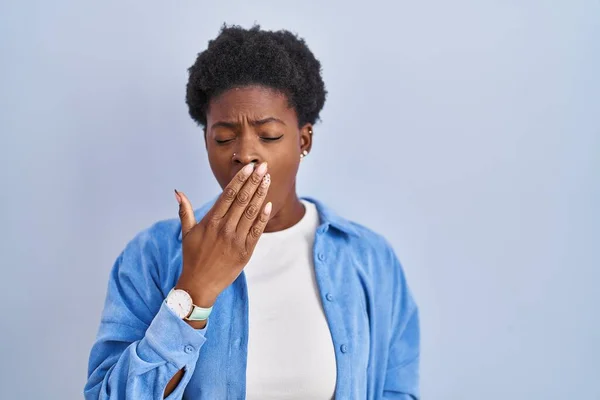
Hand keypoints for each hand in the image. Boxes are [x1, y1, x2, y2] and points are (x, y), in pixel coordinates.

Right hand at [174, 162, 271, 306]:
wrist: (200, 285)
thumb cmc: (193, 257)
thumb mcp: (186, 233)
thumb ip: (185, 211)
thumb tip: (177, 191)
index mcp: (210, 222)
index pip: (228, 195)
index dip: (240, 179)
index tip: (249, 167)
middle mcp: (224, 229)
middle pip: (242, 200)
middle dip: (254, 181)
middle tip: (263, 166)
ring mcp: (236, 240)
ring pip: (251, 212)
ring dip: (261, 194)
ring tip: (268, 179)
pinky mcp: (245, 252)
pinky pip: (257, 231)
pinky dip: (263, 217)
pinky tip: (269, 204)